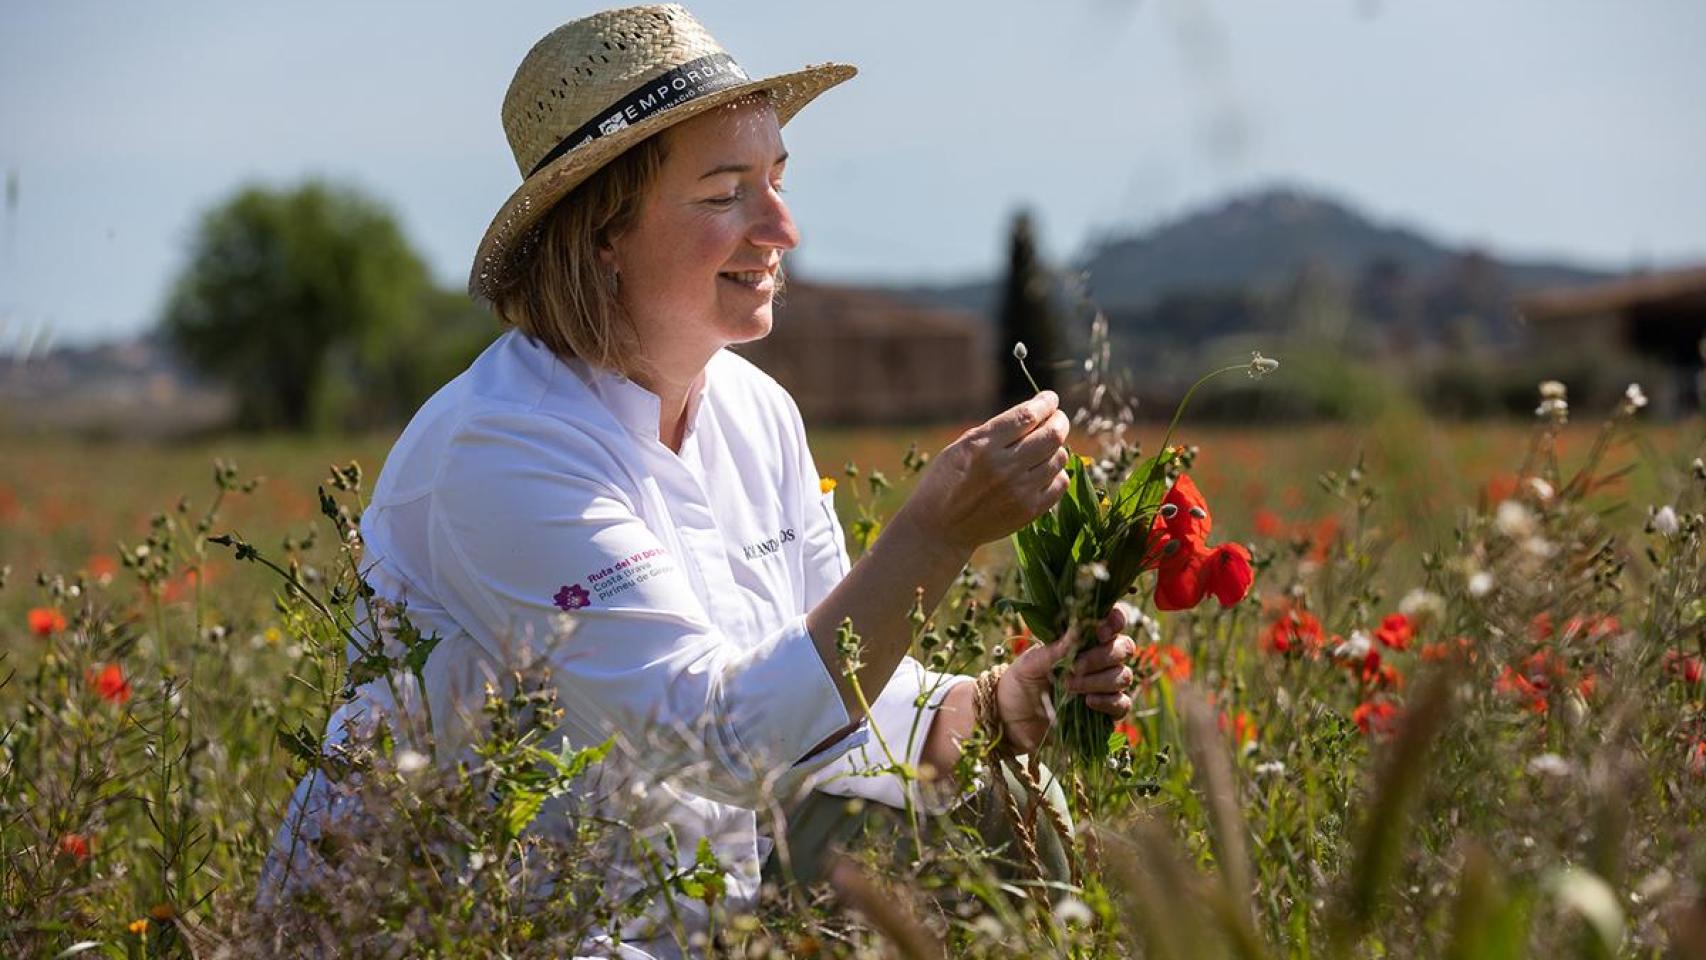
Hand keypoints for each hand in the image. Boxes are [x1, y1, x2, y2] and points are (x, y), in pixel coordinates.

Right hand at [898, 392, 1070, 552]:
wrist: (940, 529)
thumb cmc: (946, 482)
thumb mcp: (959, 447)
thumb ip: (994, 431)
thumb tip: (1034, 414)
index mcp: (982, 446)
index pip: (1028, 416)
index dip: (1046, 402)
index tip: (1050, 399)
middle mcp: (1003, 467)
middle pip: (1052, 435)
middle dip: (1059, 420)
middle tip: (1057, 419)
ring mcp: (1019, 491)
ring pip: (1059, 457)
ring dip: (1057, 447)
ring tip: (1046, 447)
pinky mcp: (1029, 511)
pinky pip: (1060, 483)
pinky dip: (1057, 472)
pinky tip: (1044, 471)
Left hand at [996, 605, 1134, 755]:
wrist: (1012, 720)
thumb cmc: (1020, 683)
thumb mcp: (1032, 663)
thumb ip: (1057, 648)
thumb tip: (1079, 627)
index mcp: (1083, 638)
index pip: (1113, 621)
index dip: (1114, 622)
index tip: (1099, 632)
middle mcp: (1099, 659)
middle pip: (1124, 648)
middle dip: (1100, 657)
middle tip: (1073, 667)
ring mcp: (1105, 685)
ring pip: (1123, 676)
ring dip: (1098, 681)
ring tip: (1069, 686)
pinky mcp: (1106, 711)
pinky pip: (1122, 704)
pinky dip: (1108, 702)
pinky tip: (1088, 703)